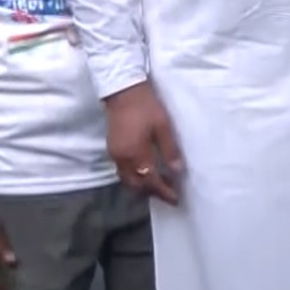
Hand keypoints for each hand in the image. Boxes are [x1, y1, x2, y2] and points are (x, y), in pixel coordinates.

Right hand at [106, 81, 185, 205]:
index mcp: (136, 154)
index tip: (176, 198)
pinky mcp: (112, 149)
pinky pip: (122, 171)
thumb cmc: (147, 107)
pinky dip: (134, 177)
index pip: (151, 181)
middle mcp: (122, 159)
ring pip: (127, 180)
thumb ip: (170, 150)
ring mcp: (115, 154)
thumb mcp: (163, 127)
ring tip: (159, 186)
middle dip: (152, 193)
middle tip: (169, 195)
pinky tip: (145, 174)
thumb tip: (177, 171)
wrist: (123, 91)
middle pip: (136, 185)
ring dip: (142, 187)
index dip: (164, 191)